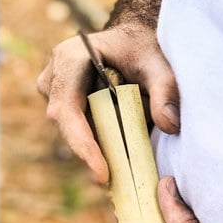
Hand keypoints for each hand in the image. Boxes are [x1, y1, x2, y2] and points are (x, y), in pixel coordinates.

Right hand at [37, 24, 179, 183]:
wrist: (132, 41)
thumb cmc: (143, 48)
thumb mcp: (158, 64)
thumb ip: (166, 91)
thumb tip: (169, 125)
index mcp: (69, 58)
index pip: (67, 110)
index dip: (82, 144)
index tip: (102, 174)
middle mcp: (53, 77)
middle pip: (68, 126)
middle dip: (94, 152)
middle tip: (122, 180)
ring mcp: (53, 93)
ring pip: (73, 133)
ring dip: (100, 148)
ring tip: (128, 164)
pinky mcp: (61, 107)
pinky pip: (78, 133)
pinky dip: (100, 145)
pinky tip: (121, 159)